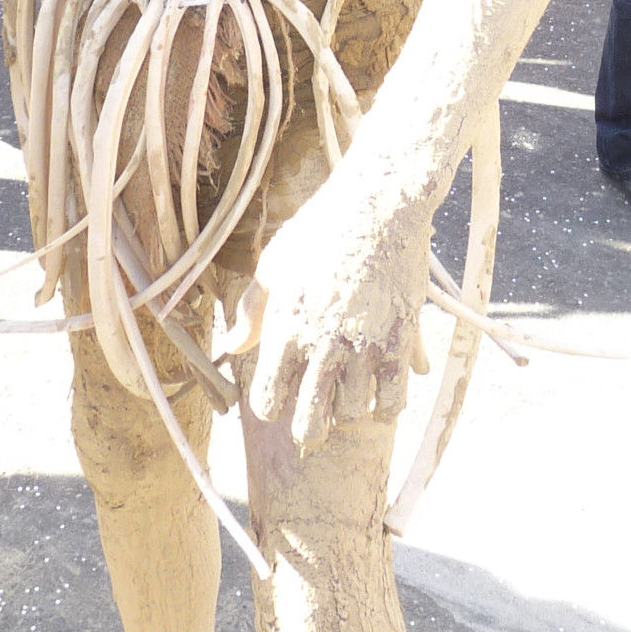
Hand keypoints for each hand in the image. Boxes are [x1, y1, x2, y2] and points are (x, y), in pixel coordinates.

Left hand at [241, 190, 427, 452]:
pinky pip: (394, 400)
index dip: (270, 405)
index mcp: (285, 329)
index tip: (279, 394)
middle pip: (309, 423)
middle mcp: (322, 346)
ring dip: (348, 411)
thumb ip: (252, 311)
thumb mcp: (275, 264)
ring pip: (352, 416)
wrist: (379, 204)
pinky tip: (380, 388)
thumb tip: (230, 346)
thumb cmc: (321, 229)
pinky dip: (386, 404)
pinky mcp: (400, 342)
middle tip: (312, 415)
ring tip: (348, 392)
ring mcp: (364, 347)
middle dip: (307, 427)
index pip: (267, 402)